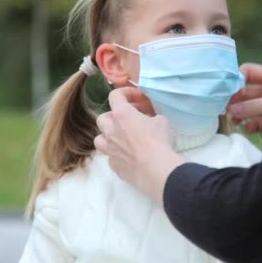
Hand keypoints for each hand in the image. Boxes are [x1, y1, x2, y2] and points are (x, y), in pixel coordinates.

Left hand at [94, 87, 185, 204]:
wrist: (155, 169)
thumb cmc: (158, 141)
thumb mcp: (162, 120)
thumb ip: (151, 116)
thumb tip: (149, 119)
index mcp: (122, 115)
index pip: (115, 95)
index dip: (125, 93)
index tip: (137, 98)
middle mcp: (110, 130)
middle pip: (103, 118)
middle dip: (114, 117)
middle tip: (129, 120)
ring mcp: (109, 149)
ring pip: (99, 138)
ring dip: (108, 136)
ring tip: (121, 138)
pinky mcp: (113, 165)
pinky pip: (110, 156)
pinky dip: (117, 154)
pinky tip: (128, 156)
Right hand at [229, 63, 261, 136]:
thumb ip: (255, 106)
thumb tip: (232, 110)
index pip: (249, 72)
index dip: (236, 77)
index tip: (223, 87)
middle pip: (246, 91)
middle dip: (234, 98)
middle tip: (222, 107)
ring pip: (249, 107)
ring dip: (239, 112)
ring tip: (232, 119)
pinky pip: (255, 122)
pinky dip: (249, 125)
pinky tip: (245, 128)